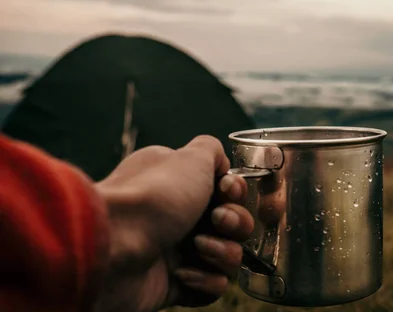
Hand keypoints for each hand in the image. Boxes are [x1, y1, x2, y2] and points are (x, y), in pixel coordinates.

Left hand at [93, 135, 253, 311]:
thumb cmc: (151, 198)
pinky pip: (212, 286)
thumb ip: (210, 149)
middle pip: (233, 222)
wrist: (113, 248)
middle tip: (216, 219)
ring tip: (198, 248)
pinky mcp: (175, 285)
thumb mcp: (188, 157)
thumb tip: (221, 160)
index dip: (235, 191)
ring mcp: (177, 251)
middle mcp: (179, 215)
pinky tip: (182, 273)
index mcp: (180, 183)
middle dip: (234, 221)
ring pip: (229, 255)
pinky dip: (204, 281)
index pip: (226, 190)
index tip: (226, 191)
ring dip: (222, 251)